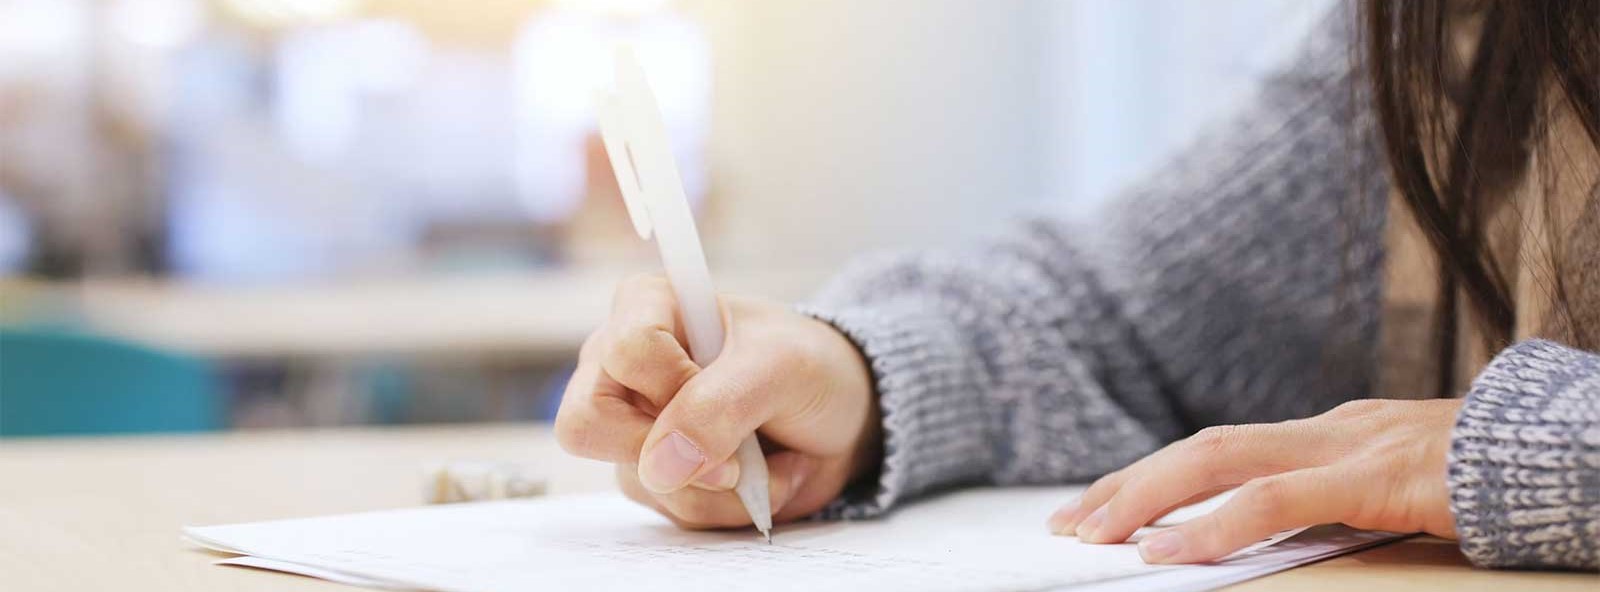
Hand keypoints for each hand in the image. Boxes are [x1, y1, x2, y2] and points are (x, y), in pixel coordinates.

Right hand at [555, 274, 879, 528]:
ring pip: (641, 481)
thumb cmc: (809, 367)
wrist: (842, 417)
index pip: (624, 352)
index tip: (726, 383)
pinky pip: (671, 511)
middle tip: (731, 449)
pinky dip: (727, 507)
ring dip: (720, 485)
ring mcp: (634, 426)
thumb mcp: (782, 368)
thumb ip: (720, 405)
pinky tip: (758, 479)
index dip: (675, 383)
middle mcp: (622, 367)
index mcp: (646, 307)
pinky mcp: (657, 476)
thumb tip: (659, 465)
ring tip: (766, 458)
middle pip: (586, 425)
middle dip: (670, 452)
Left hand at [1047, 398, 1460, 563]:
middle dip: (1128, 484)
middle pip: (1203, 447)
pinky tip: (1171, 551)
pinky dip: (1216, 524)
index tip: (1095, 510)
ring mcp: (1352, 446)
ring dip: (1149, 497)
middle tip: (1067, 524)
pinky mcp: (1379, 475)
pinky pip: (1278, 499)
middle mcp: (1328, 430)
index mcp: (1329, 435)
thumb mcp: (1403, 493)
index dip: (1151, 478)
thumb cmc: (1496, 481)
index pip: (1217, 450)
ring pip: (1222, 459)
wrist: (1570, 451)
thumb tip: (1274, 534)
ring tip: (1096, 535)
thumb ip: (1341, 504)